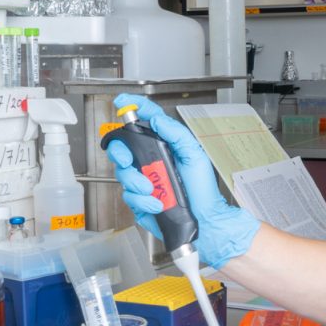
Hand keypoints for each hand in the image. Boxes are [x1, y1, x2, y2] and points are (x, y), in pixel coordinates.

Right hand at [106, 94, 260, 268]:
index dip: (132, 109)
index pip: (145, 122)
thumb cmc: (203, 191)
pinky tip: (157, 203)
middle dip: (121, 153)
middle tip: (129, 161)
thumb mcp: (194, 155)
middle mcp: (151, 162)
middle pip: (123, 148)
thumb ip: (176, 134)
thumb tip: (157, 119)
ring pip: (123, 174)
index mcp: (164, 147)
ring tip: (154, 191)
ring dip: (137, 183)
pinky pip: (129, 196)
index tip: (121, 103)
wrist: (204, 222)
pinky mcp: (139, 201)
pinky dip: (142, 200)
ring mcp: (144, 181)